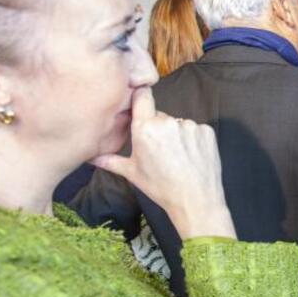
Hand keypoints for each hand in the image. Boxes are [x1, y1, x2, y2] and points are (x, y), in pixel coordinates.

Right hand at [92, 88, 235, 239]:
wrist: (195, 200)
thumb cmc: (161, 188)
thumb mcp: (132, 173)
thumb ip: (110, 160)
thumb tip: (91, 157)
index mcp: (145, 128)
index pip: (142, 95)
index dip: (140, 97)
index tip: (140, 103)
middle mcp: (167, 122)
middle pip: (159, 116)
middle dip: (157, 128)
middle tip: (160, 150)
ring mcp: (189, 125)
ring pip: (178, 124)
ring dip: (176, 134)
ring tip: (177, 157)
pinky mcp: (207, 131)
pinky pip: (196, 130)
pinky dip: (193, 139)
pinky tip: (191, 156)